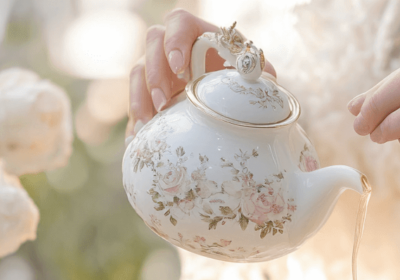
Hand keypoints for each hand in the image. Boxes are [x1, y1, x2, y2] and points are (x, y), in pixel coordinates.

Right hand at [128, 10, 276, 137]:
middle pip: (151, 44)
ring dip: (140, 97)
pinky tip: (139, 137)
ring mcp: (156, 69)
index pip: (178, 22)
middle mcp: (171, 47)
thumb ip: (258, 73)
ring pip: (137, 73)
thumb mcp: (251, 73)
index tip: (179, 67)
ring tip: (148, 123)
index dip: (175, 41)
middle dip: (154, 74)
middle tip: (163, 102)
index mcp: (197, 34)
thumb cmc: (239, 77)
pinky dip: (136, 119)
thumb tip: (264, 81)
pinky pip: (134, 101)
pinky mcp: (148, 92)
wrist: (227, 97)